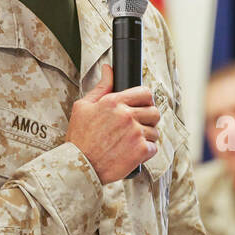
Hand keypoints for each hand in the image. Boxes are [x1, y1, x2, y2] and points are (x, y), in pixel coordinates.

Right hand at [66, 64, 159, 182]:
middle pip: (154, 112)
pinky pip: (154, 148)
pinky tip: (132, 152)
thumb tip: (108, 69)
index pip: (145, 93)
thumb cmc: (79, 137)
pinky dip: (146, 151)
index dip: (146, 100)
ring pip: (155, 131)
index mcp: (114, 102)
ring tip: (132, 142)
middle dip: (148, 119)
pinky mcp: (140, 151)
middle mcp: (127, 116)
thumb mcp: (83, 107)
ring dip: (147, 137)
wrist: (79, 165)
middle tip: (138, 126)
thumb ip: (101, 87)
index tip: (142, 107)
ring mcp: (135, 133)